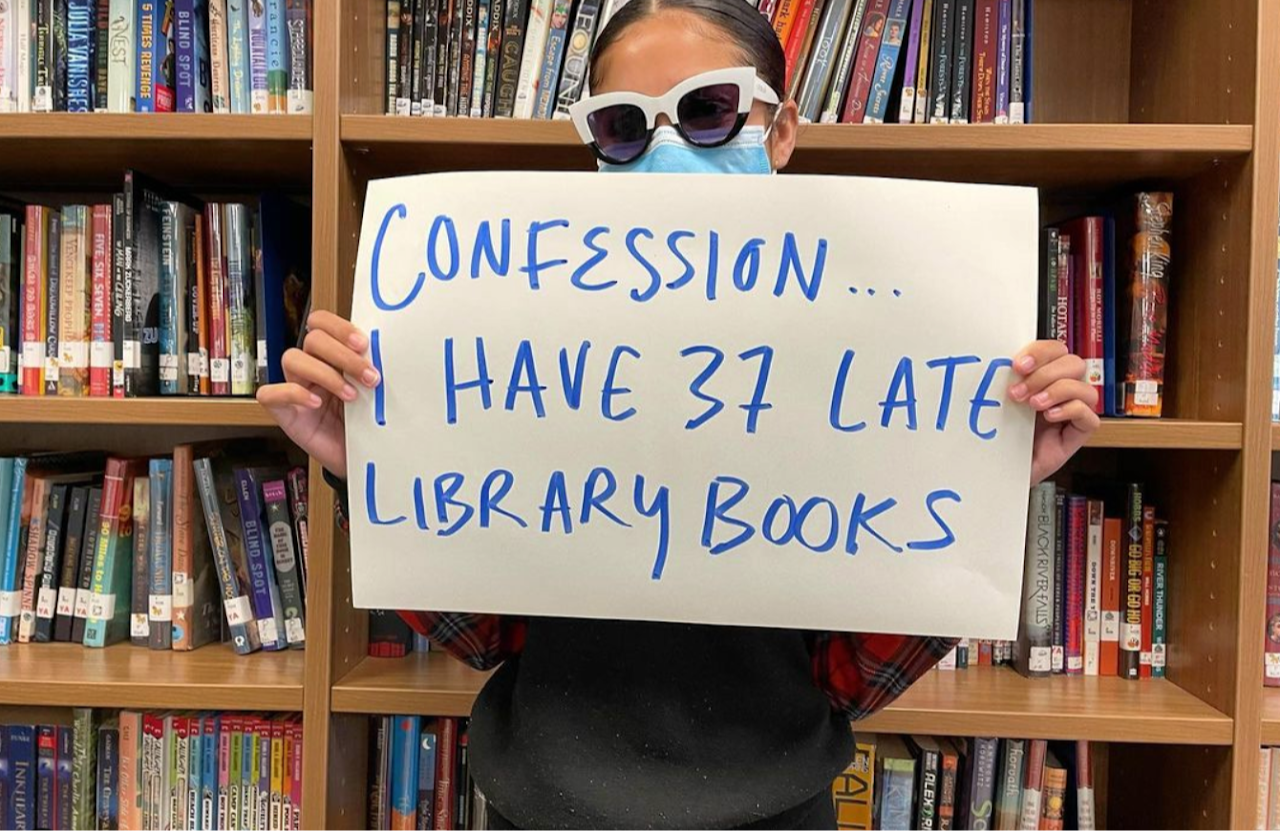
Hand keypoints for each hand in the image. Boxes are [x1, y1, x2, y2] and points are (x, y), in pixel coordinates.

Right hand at [255, 311, 378, 479]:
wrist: (361, 459)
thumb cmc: (366, 425)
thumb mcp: (373, 394)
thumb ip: (370, 371)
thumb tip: (386, 353)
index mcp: (332, 356)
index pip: (322, 324)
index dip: (339, 328)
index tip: (364, 344)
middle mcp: (312, 368)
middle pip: (313, 339)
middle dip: (343, 354)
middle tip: (368, 376)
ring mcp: (296, 389)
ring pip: (292, 359)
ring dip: (325, 374)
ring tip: (350, 395)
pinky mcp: (285, 413)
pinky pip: (271, 393)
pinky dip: (294, 394)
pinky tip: (317, 402)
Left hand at [1007, 341, 1099, 485]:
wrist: (1003, 465)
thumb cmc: (1005, 432)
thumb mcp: (1005, 400)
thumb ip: (1012, 380)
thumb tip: (1006, 363)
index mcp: (1046, 374)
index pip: (1055, 350)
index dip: (1040, 352)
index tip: (1018, 365)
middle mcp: (1064, 389)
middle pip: (1074, 363)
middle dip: (1044, 374)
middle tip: (1019, 391)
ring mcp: (1074, 410)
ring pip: (1084, 387)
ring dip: (1057, 391)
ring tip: (1033, 405)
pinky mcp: (1080, 432)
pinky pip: (1089, 415)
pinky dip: (1070, 410)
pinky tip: (1050, 416)